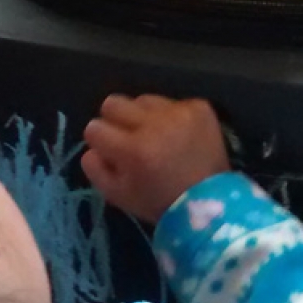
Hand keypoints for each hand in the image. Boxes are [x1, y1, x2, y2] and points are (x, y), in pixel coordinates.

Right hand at [82, 95, 230, 223]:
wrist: (210, 202)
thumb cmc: (160, 202)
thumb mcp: (118, 195)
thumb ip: (95, 168)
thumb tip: (92, 146)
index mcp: (131, 149)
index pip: (94, 128)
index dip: (100, 141)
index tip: (112, 152)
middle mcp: (153, 124)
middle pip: (113, 103)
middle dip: (116, 120)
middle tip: (130, 138)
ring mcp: (178, 113)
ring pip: (143, 100)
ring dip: (145, 116)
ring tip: (158, 137)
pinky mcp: (199, 107)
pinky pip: (172, 102)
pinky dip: (173, 117)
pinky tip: (181, 136)